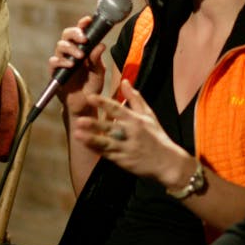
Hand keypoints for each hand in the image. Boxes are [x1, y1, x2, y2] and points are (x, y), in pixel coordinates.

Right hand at [50, 16, 107, 113]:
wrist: (84, 105)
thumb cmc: (92, 86)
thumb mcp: (99, 72)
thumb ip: (97, 59)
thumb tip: (101, 45)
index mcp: (82, 48)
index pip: (80, 32)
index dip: (82, 24)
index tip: (88, 20)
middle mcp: (71, 52)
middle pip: (67, 34)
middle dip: (75, 33)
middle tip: (84, 38)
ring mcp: (62, 61)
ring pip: (60, 45)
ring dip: (71, 48)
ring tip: (81, 56)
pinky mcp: (55, 72)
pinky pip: (53, 61)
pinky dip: (62, 61)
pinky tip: (71, 65)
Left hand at [77, 80, 193, 187]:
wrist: (168, 162)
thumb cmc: (157, 136)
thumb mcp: (149, 115)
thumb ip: (135, 98)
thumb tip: (124, 81)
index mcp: (136, 120)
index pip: (117, 109)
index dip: (103, 103)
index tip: (90, 97)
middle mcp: (130, 133)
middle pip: (110, 127)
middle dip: (95, 124)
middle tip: (80, 119)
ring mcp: (126, 148)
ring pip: (106, 142)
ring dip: (91, 138)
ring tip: (77, 134)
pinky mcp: (123, 160)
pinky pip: (107, 154)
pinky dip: (96, 150)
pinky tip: (86, 145)